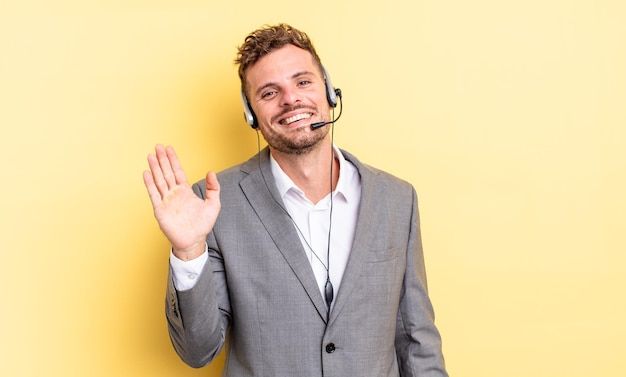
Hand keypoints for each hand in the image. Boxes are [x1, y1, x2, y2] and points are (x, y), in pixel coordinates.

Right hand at [143, 144, 220, 259]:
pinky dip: (150, 184)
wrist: (194, 241)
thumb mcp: (213, 204)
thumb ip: (213, 188)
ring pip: (159, 181)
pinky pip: (154, 195)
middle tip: (157, 146)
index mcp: (185, 191)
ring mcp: (166, 201)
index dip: (173, 160)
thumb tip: (211, 172)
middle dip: (162, 159)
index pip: (177, 172)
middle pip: (166, 173)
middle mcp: (174, 194)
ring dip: (155, 168)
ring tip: (150, 156)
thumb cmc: (203, 225)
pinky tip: (146, 173)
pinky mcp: (160, 210)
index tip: (169, 148)